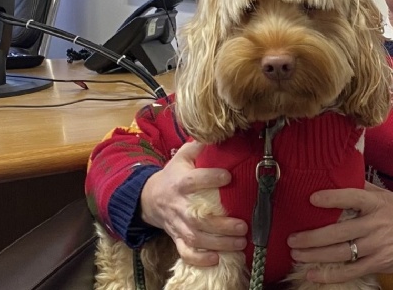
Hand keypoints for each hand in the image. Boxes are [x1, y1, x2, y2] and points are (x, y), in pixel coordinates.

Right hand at [140, 141, 246, 265]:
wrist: (149, 198)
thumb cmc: (173, 175)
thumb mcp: (183, 156)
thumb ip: (200, 146)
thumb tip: (221, 132)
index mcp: (180, 182)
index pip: (193, 181)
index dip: (210, 178)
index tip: (228, 176)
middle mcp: (178, 206)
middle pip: (198, 218)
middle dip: (221, 225)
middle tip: (243, 225)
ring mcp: (177, 225)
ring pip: (195, 238)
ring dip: (218, 243)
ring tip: (241, 242)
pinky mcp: (176, 238)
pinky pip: (185, 252)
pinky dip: (199, 259)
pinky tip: (217, 259)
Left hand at [287, 183, 392, 282]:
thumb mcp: (392, 196)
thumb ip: (367, 190)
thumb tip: (346, 177)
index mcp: (379, 204)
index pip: (352, 197)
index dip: (331, 198)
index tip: (311, 199)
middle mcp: (376, 224)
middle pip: (337, 231)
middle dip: (310, 236)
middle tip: (291, 238)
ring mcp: (378, 246)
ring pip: (340, 252)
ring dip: (314, 254)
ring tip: (296, 254)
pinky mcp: (381, 263)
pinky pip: (351, 271)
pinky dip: (330, 274)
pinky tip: (313, 275)